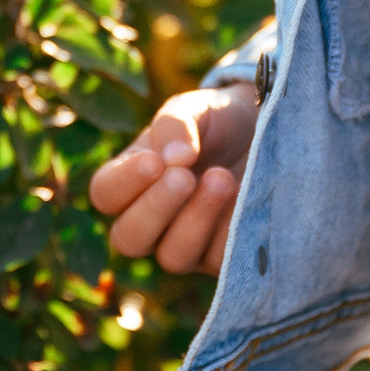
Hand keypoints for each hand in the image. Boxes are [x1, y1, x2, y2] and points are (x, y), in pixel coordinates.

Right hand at [87, 84, 257, 273]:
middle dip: (156, 209)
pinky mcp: (221, 257)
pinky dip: (230, 230)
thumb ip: (176, 124)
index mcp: (131, 179)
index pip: (105, 194)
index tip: (154, 161)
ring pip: (173, 257)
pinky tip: (245, 197)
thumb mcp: (194, 109)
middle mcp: (151, 220)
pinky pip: (218, 260)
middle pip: (129, 238)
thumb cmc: (216, 121)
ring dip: (196, 220)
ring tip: (222, 179)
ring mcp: (185, 244)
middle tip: (184, 177)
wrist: (263, 132)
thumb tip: (176, 158)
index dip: (124, 183)